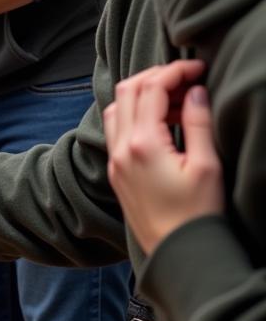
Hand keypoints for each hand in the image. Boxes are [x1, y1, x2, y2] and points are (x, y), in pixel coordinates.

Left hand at [103, 60, 222, 254]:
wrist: (176, 253)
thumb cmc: (197, 214)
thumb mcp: (207, 166)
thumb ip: (197, 123)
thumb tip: (194, 91)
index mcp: (142, 144)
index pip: (150, 88)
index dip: (175, 71)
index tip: (198, 67)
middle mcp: (121, 148)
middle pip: (127, 90)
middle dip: (155, 76)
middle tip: (186, 78)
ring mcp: (114, 159)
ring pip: (116, 107)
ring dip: (142, 94)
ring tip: (176, 101)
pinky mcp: (116, 170)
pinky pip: (115, 127)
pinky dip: (133, 113)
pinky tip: (159, 121)